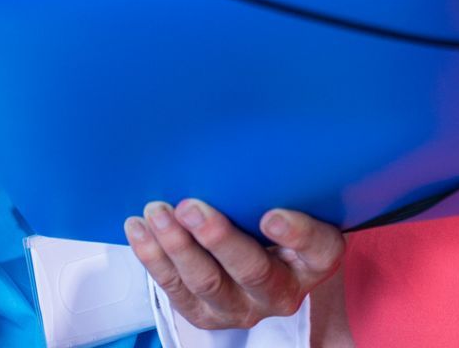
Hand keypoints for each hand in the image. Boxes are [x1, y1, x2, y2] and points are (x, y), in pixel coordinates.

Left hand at [124, 198, 344, 329]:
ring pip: (207, 282)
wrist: (254, 261)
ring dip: (177, 246)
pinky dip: (154, 257)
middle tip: (191, 208)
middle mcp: (280, 291)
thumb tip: (243, 143)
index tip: (271, 215)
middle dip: (218, 239)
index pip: (319, 249)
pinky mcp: (204, 314)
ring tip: (157, 212)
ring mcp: (240, 307)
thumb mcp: (290, 203)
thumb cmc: (272, 220)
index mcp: (313, 260)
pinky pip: (175, 289)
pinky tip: (140, 228)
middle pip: (252, 270)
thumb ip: (278, 185)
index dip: (297, 234)